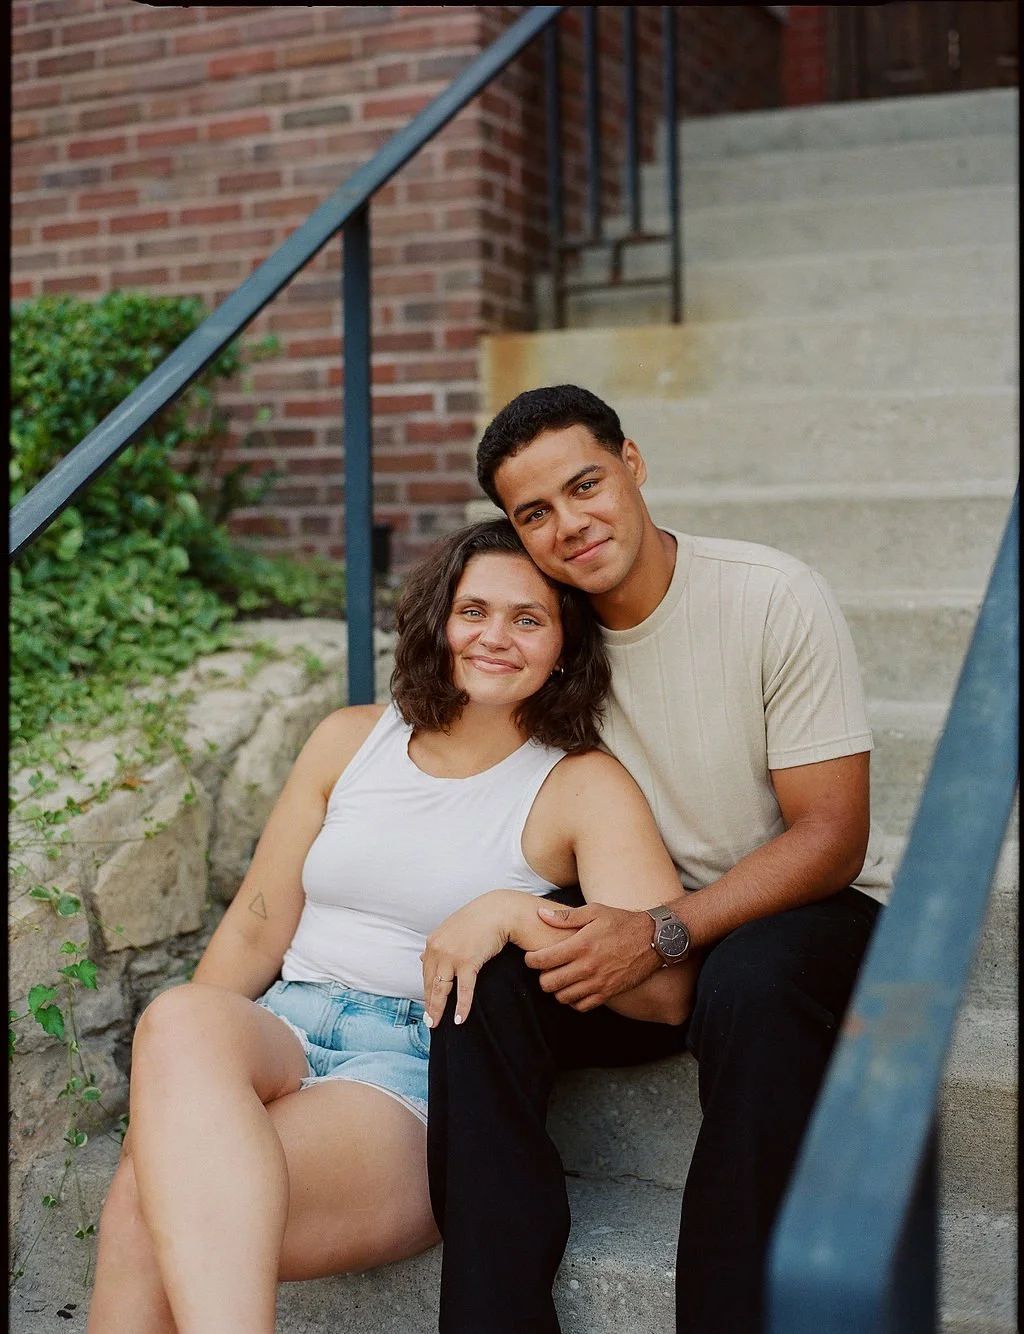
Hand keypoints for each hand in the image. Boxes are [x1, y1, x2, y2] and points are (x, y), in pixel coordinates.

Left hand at [420, 891, 512, 1028]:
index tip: (426, 1006)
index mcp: (433, 942)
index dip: (425, 991)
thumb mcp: (451, 931)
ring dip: (438, 1009)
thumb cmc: (477, 921)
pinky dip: (462, 1006)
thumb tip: (421, 959)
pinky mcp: (467, 961)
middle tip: (429, 1022)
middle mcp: (438, 949)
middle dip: (429, 1004)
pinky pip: (463, 989)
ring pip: (441, 989)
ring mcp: (451, 956)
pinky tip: (459, 1019)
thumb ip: (437, 946)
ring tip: (436, 1024)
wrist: (497, 911)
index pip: (426, 972)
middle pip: (430, 983)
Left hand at [525, 902, 660, 1010]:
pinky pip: (582, 1006)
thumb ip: (566, 917)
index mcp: (581, 945)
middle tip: (545, 968)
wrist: (653, 939)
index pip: (543, 960)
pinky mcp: (608, 993)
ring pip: (563, 997)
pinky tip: (575, 988)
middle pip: (549, 983)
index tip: (532, 957)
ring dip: (557, 989)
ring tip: (560, 978)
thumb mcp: (594, 911)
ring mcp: (598, 982)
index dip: (531, 960)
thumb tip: (541, 914)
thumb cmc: (622, 922)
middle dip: (541, 976)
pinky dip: (573, 1001)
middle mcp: (587, 967)